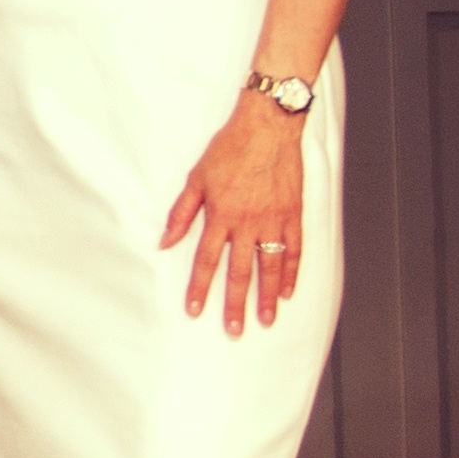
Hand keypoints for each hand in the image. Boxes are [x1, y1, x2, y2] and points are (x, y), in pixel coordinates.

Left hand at [160, 93, 309, 336]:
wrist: (267, 127)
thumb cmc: (229, 149)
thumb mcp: (196, 178)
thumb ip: (181, 213)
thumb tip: (164, 242)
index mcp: (220, 216)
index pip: (205, 261)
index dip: (199, 288)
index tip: (195, 311)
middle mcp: (247, 223)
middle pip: (239, 272)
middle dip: (235, 304)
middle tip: (234, 330)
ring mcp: (274, 220)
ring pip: (270, 267)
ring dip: (266, 296)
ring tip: (265, 320)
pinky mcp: (293, 214)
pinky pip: (294, 249)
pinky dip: (292, 272)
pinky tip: (288, 292)